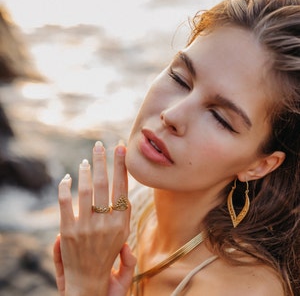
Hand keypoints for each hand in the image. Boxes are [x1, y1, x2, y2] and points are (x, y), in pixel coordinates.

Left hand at [53, 142, 135, 295]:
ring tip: (86, 160)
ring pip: (86, 190)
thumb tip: (124, 202)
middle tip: (100, 145)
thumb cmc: (107, 260)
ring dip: (86, 171)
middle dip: (102, 161)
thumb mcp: (124, 242)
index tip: (120, 148)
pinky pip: (65, 203)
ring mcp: (86, 227)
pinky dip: (64, 187)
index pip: (122, 187)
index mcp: (121, 223)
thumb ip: (126, 218)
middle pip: (104, 184)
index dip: (121, 166)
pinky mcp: (68, 231)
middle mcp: (106, 223)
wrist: (88, 285)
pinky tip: (66, 178)